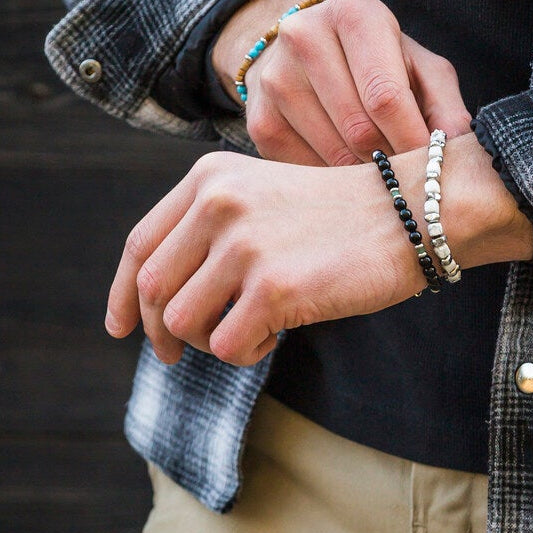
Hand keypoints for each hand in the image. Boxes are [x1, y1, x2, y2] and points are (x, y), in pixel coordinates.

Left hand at [105, 151, 424, 366]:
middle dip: (160, 333)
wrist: (412, 212)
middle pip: (151, 289)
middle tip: (176, 354)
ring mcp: (244, 245)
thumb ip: (212, 229)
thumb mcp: (265, 196)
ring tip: (251, 330)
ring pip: (182, 323)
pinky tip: (276, 336)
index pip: (140, 244)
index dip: (121, 294)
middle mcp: (218, 205)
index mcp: (210, 179)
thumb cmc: (343, 213)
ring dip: (210, 340)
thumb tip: (163, 301)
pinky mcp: (274, 287)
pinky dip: (246, 352)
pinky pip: (227, 346)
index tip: (121, 327)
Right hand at [213, 0, 471, 164]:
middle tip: (413, 180)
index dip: (413, 142)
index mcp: (353, 13)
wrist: (301, 49)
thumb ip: (445, 104)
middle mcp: (304, 36)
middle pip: (358, 129)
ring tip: (384, 176)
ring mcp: (274, 78)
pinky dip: (334, 185)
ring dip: (365, 178)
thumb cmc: (376, 62)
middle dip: (392, 163)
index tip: (433, 170)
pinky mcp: (258, 120)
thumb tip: (459, 150)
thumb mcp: (418, 67)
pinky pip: (305, 172)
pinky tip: (349, 175)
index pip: (386, 96)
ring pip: (332, 155)